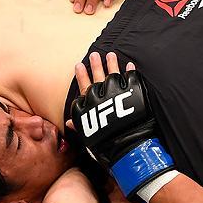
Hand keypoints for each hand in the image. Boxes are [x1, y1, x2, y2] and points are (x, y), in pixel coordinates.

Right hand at [69, 52, 174, 199]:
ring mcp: (117, 92)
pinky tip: (130, 65)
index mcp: (90, 105)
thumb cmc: (105, 145)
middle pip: (97, 76)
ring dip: (111, 63)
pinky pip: (132, 78)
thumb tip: (69, 122)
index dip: (81, 75)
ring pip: (113, 73)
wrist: (126, 147)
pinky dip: (130, 71)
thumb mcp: (88, 136)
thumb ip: (79, 125)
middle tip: (94, 54)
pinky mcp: (133, 93)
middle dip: (95, 64)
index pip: (83, 86)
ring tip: (111, 54)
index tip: (78, 65)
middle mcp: (101, 96)